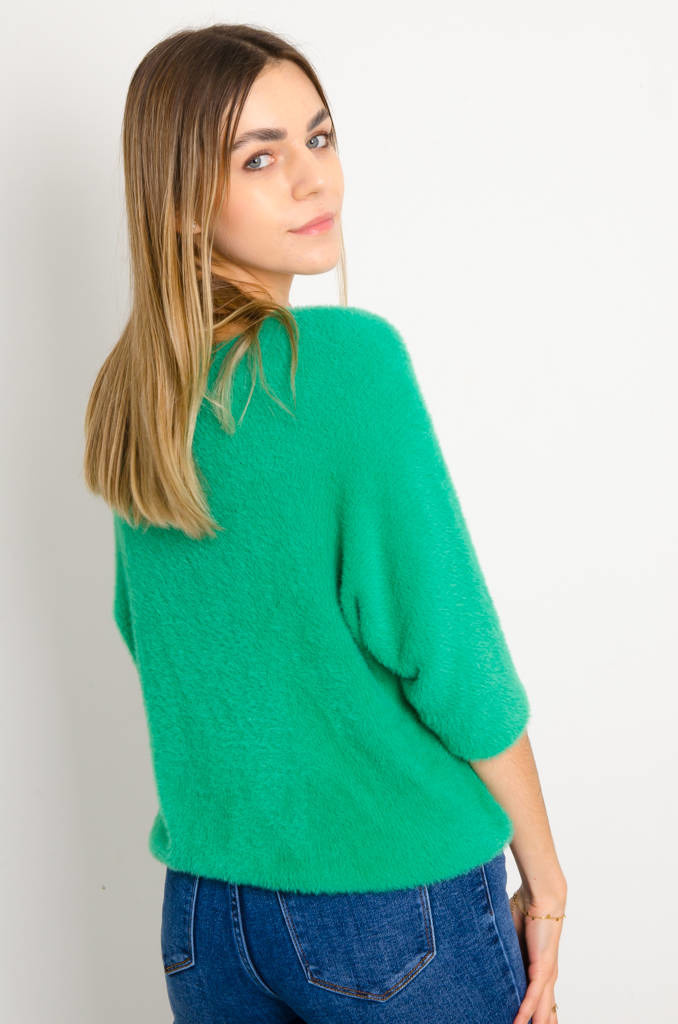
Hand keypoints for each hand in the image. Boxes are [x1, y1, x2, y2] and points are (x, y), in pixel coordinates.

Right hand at [510, 884, 565, 1023]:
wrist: (541, 895)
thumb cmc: (526, 909)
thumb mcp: (509, 936)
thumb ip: (501, 948)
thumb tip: (482, 948)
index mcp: (538, 970)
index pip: (537, 1001)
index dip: (533, 1016)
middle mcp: (546, 977)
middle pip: (544, 1011)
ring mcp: (546, 974)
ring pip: (540, 1009)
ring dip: (533, 1023)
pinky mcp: (543, 968)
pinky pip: (533, 995)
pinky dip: (525, 1011)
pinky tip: (519, 1023)